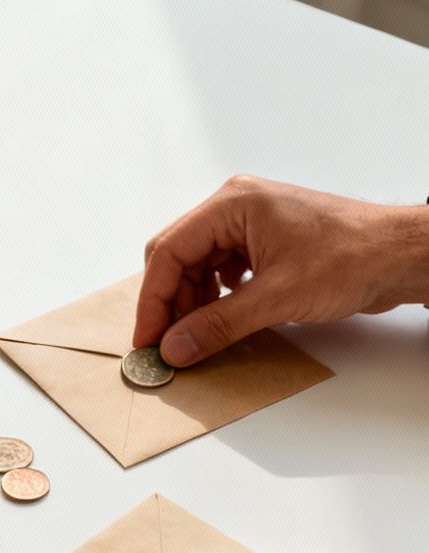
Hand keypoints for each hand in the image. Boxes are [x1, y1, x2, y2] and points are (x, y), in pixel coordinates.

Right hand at [134, 175, 428, 366]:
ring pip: (198, 266)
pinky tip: (222, 317)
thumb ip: (217, 324)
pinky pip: (222, 270)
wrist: (404, 256)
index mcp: (232, 204)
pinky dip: (215, 297)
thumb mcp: (276, 298)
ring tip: (196, 336)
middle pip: (178, 257)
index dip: (154, 300)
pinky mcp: (265, 243)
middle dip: (171, 302)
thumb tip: (175, 348)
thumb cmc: (353, 258)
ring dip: (193, 302)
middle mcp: (235, 207)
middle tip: (168, 343)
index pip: (169, 252)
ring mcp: (250, 224)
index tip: (148, 339)